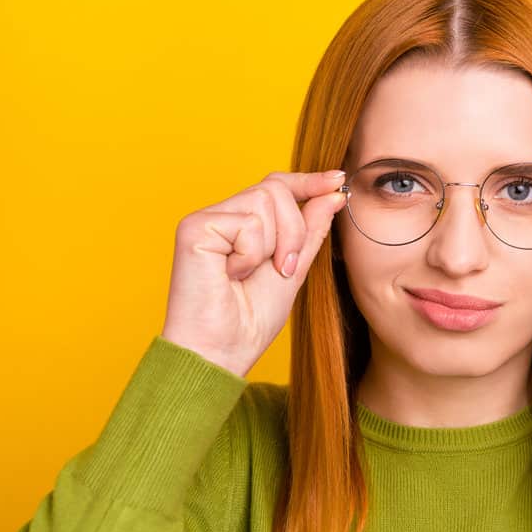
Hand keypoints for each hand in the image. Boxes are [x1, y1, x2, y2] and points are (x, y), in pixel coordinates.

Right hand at [160, 169, 347, 376]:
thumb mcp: (294, 267)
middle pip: (276, 189)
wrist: (223, 351)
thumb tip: (332, 192)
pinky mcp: (194, 228)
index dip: (308, 181)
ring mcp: (205, 219)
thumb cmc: (251, 319)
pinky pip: (248, 223)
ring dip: (273, 245)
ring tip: (249, 274)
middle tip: (283, 268)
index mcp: (241, 223)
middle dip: (294, 231)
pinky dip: (250, 255)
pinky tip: (230, 276)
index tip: (338, 180)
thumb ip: (310, 229)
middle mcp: (221, 215)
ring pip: (265, 200)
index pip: (276, 185)